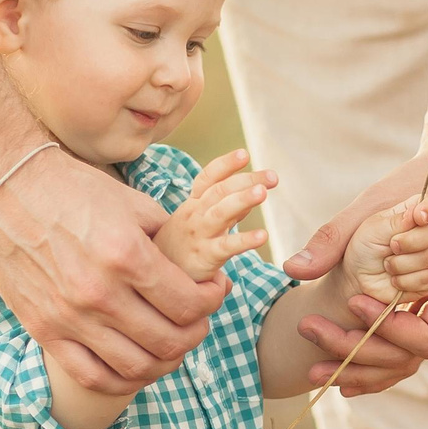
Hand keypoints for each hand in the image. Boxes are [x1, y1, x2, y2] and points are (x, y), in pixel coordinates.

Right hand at [0, 144, 223, 395]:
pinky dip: (124, 381)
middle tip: (198, 320)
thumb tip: (200, 269)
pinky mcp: (44, 330)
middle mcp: (98, 292)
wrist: (3, 188)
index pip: (189, 304)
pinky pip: (92, 376)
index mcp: (126, 255)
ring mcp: (69, 316)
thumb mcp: (132, 203)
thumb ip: (169, 239)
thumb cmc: (72, 188)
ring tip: (172, 343)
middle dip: (196, 333)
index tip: (214, 291)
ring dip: (166, 362)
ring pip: (137, 367)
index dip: (212, 301)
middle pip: (169, 341)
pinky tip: (137, 365)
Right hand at [155, 149, 275, 279]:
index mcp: (194, 203)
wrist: (155, 275)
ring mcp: (199, 235)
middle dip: (246, 180)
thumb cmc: (184, 244)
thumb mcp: (201, 220)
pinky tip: (263, 236)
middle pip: (220, 191)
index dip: (225, 164)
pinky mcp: (205, 256)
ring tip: (263, 192)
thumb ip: (227, 205)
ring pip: (220, 213)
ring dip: (242, 200)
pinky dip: (245, 240)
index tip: (245, 154)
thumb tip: (253, 189)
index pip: (208, 178)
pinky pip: (226, 246)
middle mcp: (195, 214)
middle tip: (272, 176)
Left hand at [283, 157, 427, 395]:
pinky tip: (337, 373)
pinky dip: (372, 362)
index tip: (356, 305)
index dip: (390, 331)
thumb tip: (294, 269)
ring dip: (360, 369)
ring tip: (315, 370)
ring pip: (406, 359)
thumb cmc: (423, 182)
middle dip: (361, 354)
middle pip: (412, 355)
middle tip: (313, 333)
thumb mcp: (377, 204)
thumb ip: (334, 238)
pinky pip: (404, 347)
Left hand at [340, 197, 427, 306]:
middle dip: (409, 242)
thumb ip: (396, 221)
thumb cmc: (363, 250)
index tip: (419, 216)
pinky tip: (393, 280)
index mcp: (409, 215)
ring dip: (402, 264)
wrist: (356, 279)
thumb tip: (417, 212)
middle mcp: (422, 234)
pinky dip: (405, 281)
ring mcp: (427, 256)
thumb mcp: (373, 230)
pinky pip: (427, 279)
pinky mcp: (427, 279)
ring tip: (387, 265)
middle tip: (391, 246)